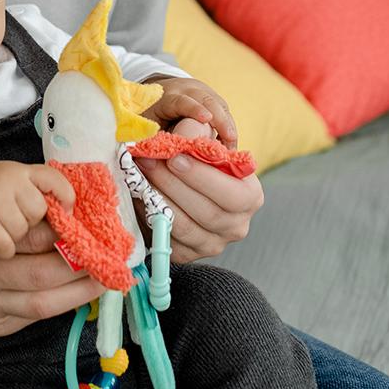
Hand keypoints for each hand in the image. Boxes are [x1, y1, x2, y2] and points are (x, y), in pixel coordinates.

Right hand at [0, 226, 107, 337]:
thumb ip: (19, 228)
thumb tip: (68, 222)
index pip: (29, 240)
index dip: (64, 236)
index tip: (93, 229)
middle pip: (39, 276)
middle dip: (79, 269)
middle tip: (109, 259)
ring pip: (41, 304)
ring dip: (79, 293)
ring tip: (104, 281)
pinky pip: (32, 318)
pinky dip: (59, 306)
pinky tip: (79, 296)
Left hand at [133, 117, 263, 261]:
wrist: (187, 183)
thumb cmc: (197, 158)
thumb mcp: (202, 139)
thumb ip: (196, 133)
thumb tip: (184, 134)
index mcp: (250, 197)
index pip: (232, 194)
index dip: (202, 176)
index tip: (174, 156)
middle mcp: (237, 226)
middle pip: (207, 213)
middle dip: (173, 185)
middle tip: (148, 161)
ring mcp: (213, 244)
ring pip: (184, 227)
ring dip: (157, 199)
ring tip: (138, 175)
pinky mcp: (188, 255)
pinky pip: (167, 240)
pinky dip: (149, 216)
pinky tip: (139, 195)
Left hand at [143, 76, 238, 147]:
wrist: (154, 96)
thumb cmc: (148, 116)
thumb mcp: (146, 127)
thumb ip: (154, 139)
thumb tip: (164, 159)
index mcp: (166, 97)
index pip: (181, 101)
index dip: (194, 108)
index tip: (206, 118)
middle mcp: (186, 89)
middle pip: (207, 100)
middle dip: (221, 120)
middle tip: (230, 142)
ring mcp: (201, 91)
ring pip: (220, 105)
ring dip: (228, 126)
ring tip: (231, 148)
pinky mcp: (211, 96)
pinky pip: (223, 110)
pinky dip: (228, 126)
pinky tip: (229, 143)